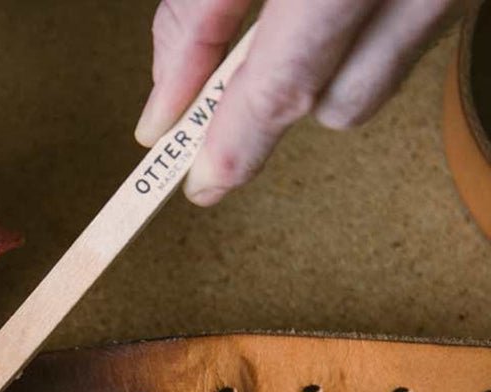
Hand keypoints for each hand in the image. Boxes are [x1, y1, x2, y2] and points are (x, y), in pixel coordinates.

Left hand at [135, 0, 463, 205]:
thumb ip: (202, 4)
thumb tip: (166, 95)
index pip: (288, 79)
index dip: (237, 141)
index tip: (202, 183)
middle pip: (338, 101)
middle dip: (282, 94)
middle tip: (239, 63)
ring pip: (378, 78)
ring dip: (329, 60)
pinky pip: (414, 36)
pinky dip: (370, 24)